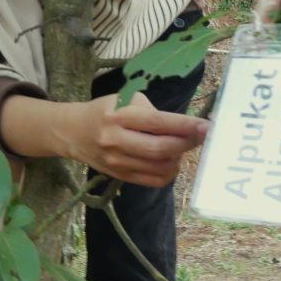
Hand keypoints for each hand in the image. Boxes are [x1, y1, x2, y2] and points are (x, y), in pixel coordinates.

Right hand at [58, 93, 208, 186]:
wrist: (73, 132)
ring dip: (179, 157)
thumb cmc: (105, 111)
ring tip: (182, 146)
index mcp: (117, 116)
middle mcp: (115, 140)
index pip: (157, 122)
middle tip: (202, 136)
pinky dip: (169, 171)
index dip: (185, 126)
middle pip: (160, 149)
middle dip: (187, 143)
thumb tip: (186, 127)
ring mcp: (117, 162)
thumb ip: (153, 113)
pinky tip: (171, 160)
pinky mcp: (120, 176)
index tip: (206, 126)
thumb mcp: (125, 100)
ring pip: (160, 166)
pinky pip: (154, 180)